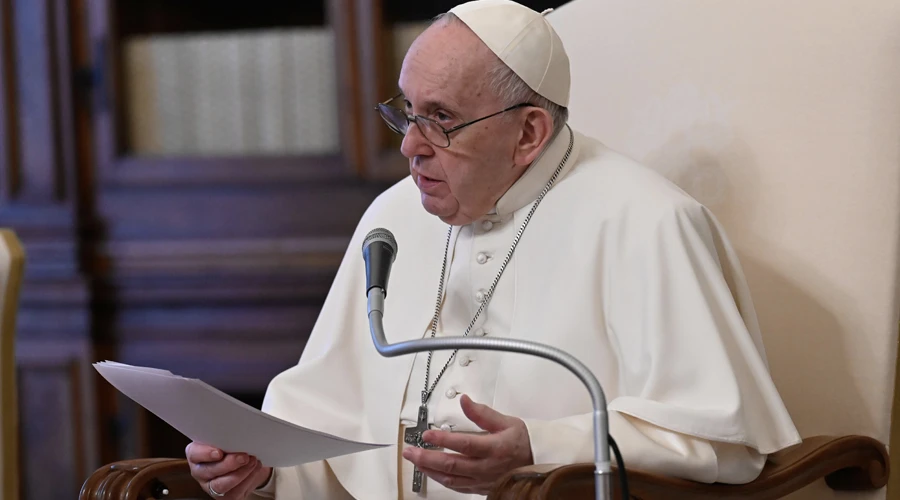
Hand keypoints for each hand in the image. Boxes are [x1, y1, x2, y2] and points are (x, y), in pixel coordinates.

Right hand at [185, 442, 271, 498]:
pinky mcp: (224, 496)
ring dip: (240, 473)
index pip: (194, 454)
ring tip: (252, 462)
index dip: (205, 454)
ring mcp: (210, 485)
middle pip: (208, 471)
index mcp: (197, 454)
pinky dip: (247, 479)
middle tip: (244, 456)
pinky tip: (254, 469)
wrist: (245, 461)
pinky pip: (234, 492)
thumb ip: (226, 436)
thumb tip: (238, 432)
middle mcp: (200, 471)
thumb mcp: (227, 438)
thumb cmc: (232, 447)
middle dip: (228, 464)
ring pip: (221, 485)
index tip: (219, 452)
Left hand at [402, 394, 533, 494]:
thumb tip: (465, 400)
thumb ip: (482, 413)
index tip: (427, 435)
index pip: (464, 445)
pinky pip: (458, 487)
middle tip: (410, 452)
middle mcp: (487, 467)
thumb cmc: (523, 442)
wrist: (538, 462)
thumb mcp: (506, 421)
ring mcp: (483, 480)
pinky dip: (442, 480)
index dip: (443, 441)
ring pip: (451, 479)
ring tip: (416, 461)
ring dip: (430, 471)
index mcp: (494, 448)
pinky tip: (432, 473)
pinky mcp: (481, 488)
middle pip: (452, 465)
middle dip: (426, 458)